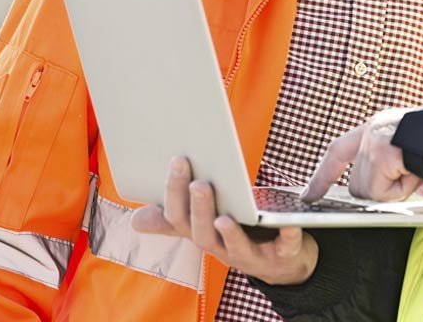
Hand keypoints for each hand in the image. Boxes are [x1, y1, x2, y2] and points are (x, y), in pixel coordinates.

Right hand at [131, 156, 318, 285]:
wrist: (282, 261)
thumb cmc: (240, 233)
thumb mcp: (206, 225)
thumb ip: (175, 220)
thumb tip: (135, 220)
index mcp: (202, 235)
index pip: (178, 219)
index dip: (175, 193)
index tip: (177, 160)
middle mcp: (222, 250)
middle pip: (202, 235)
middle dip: (199, 209)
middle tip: (199, 183)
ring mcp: (251, 257)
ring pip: (235, 249)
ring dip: (229, 233)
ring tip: (224, 216)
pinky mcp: (282, 256)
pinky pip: (284, 248)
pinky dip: (286, 236)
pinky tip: (287, 224)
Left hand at [303, 108, 422, 201]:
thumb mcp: (417, 156)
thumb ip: (406, 173)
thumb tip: (421, 191)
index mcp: (378, 126)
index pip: (338, 151)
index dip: (323, 175)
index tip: (309, 194)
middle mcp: (371, 131)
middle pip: (357, 183)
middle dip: (379, 191)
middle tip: (408, 179)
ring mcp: (373, 143)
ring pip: (369, 192)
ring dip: (394, 191)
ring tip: (416, 173)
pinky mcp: (381, 156)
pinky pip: (383, 192)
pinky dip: (401, 191)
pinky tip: (415, 175)